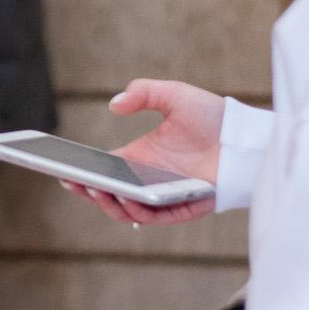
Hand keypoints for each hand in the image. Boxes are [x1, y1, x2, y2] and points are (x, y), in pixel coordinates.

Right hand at [64, 78, 223, 225]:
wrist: (244, 137)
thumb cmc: (211, 116)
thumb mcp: (173, 94)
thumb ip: (143, 92)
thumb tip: (115, 104)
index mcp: (140, 158)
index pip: (105, 171)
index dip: (83, 174)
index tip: (64, 172)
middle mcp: (149, 180)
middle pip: (110, 195)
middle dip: (89, 192)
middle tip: (74, 183)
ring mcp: (164, 196)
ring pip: (129, 211)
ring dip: (110, 204)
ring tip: (99, 190)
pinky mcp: (183, 208)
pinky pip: (155, 217)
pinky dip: (138, 212)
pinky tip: (127, 201)